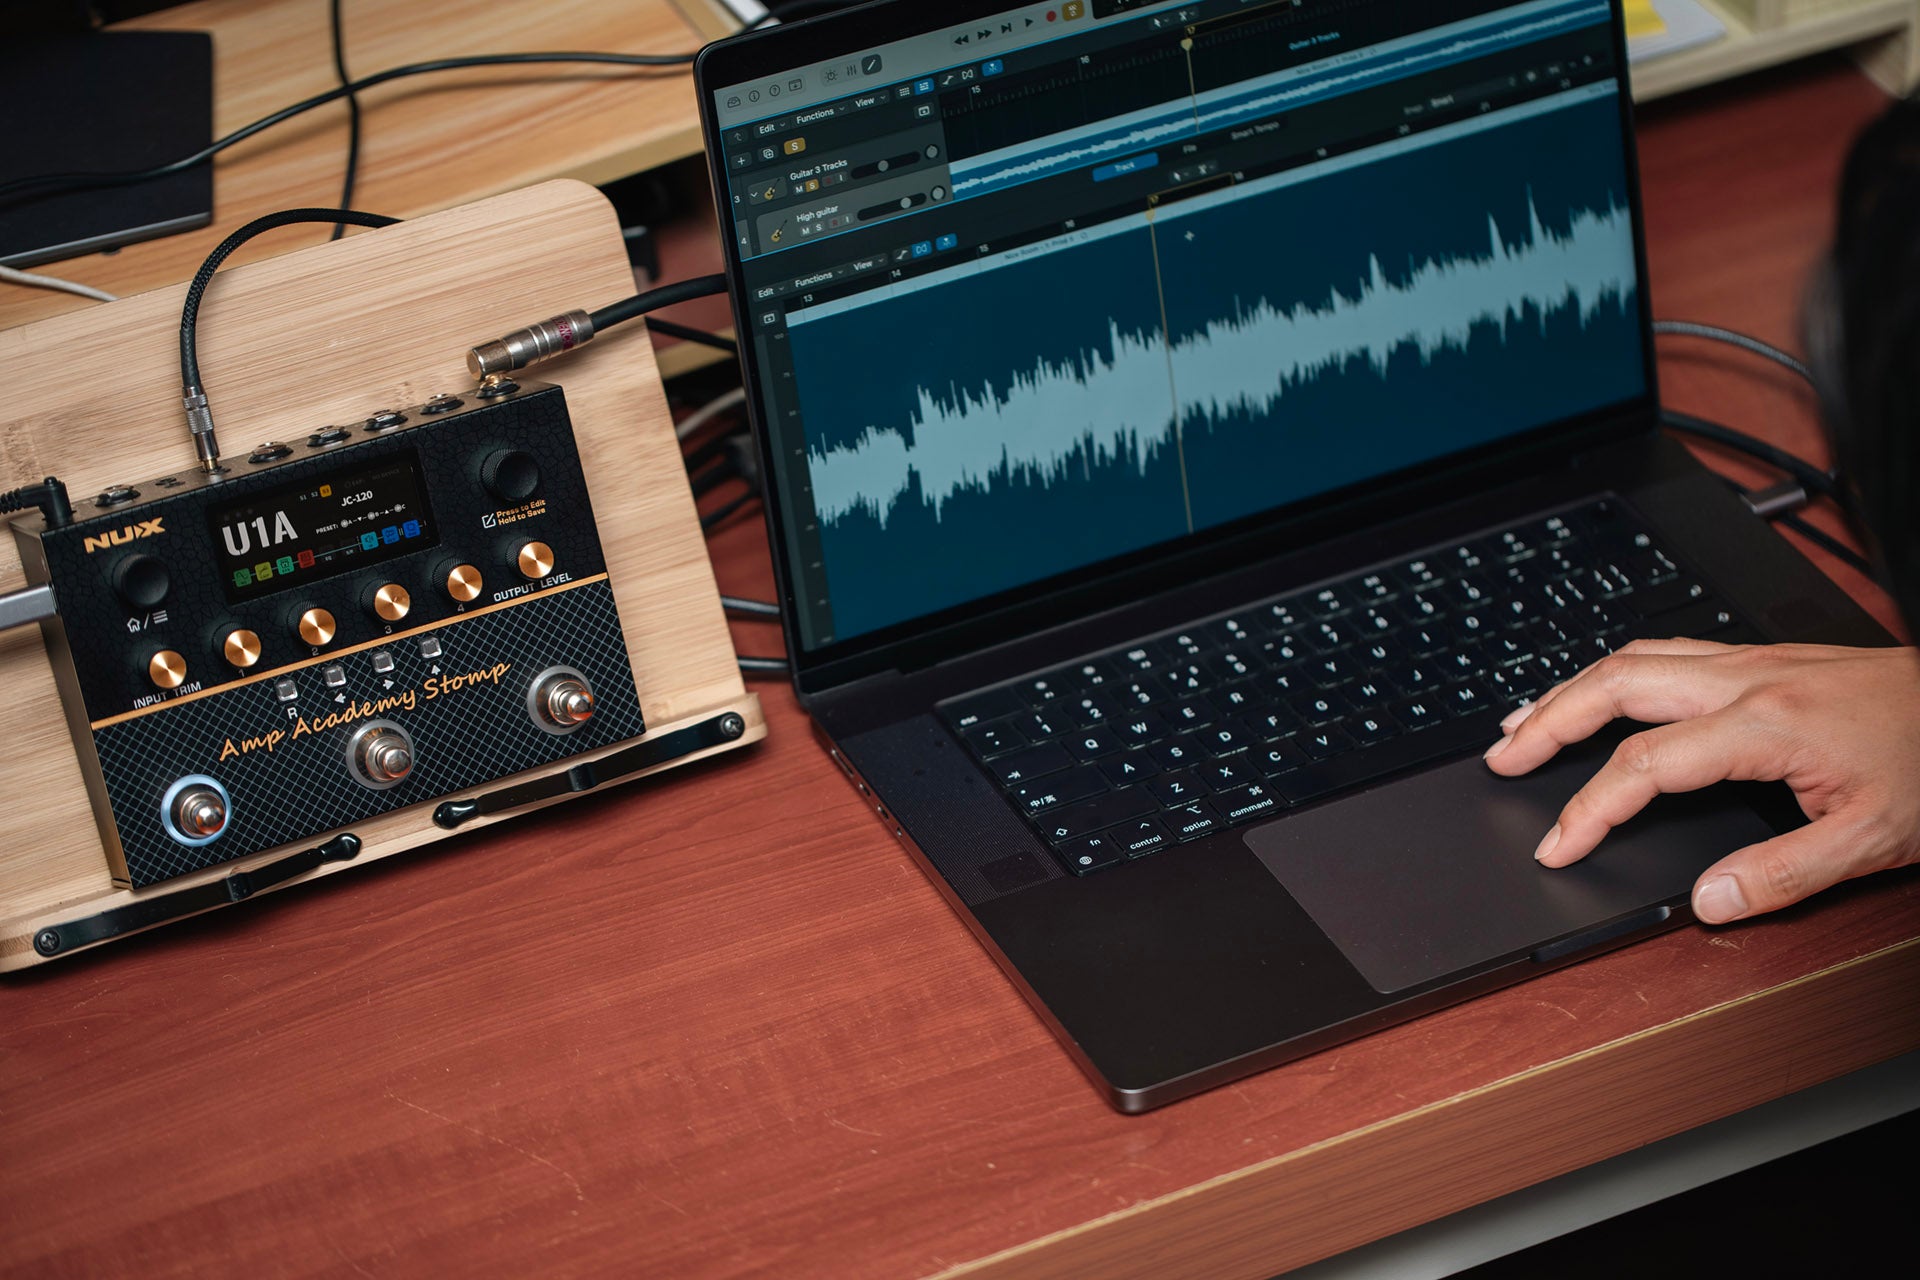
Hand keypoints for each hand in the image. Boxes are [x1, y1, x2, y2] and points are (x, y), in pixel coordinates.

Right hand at [1481, 638, 1919, 922]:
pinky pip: (1665, 651)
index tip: (1557, 845)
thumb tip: (1704, 901)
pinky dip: (1613, 673)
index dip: (1589, 809)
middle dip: (1547, 721)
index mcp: (1767, 725)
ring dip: (1570, 689)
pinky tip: (1599, 690)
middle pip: (1616, 684)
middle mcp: (1749, 681)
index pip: (1645, 766)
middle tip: (1501, 758)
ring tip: (1523, 721)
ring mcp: (1755, 662)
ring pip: (1635, 657)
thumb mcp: (1873, 844)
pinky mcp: (1766, 659)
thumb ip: (1781, 878)